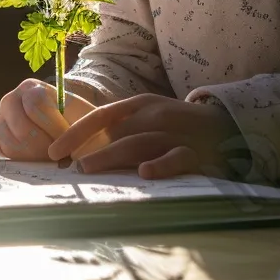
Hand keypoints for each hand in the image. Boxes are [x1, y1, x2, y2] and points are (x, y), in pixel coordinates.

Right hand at [0, 79, 104, 163]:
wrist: (71, 128)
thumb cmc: (78, 122)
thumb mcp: (82, 116)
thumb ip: (75, 125)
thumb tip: (66, 146)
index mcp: (32, 88)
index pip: (36, 105)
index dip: (54, 126)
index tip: (68, 140)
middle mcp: (11, 100)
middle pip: (22, 129)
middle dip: (44, 146)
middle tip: (58, 154)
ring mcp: (0, 119)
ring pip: (10, 145)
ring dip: (31, 156)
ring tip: (45, 157)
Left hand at [46, 94, 241, 179]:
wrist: (226, 126)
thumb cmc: (176, 126)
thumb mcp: (147, 118)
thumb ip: (120, 130)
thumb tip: (80, 152)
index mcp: (139, 106)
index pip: (101, 116)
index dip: (76, 132)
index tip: (53, 150)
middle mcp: (153, 116)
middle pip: (117, 133)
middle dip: (91, 150)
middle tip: (70, 167)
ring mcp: (173, 134)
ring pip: (139, 143)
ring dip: (112, 156)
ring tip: (89, 169)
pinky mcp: (193, 153)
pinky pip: (176, 158)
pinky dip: (161, 165)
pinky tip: (145, 173)